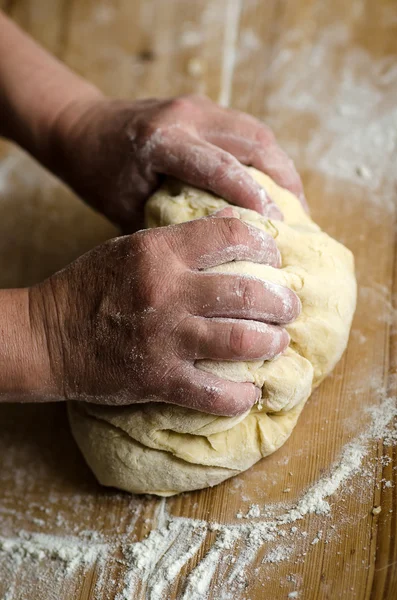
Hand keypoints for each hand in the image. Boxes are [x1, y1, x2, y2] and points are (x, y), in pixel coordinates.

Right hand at [30, 212, 299, 415]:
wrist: (47, 336)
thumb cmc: (90, 287)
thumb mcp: (131, 248)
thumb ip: (181, 239)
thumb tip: (234, 225)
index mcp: (159, 252)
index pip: (232, 235)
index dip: (265, 245)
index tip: (274, 259)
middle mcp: (167, 292)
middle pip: (248, 293)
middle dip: (282, 302)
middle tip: (289, 307)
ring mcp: (166, 339)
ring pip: (242, 341)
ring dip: (271, 343)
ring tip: (277, 342)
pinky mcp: (159, 379)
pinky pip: (215, 395)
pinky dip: (241, 396)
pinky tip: (250, 391)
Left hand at [51, 94, 306, 231]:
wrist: (84, 129)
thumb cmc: (101, 175)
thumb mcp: (127, 207)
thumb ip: (171, 224)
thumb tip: (217, 251)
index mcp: (162, 140)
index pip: (222, 168)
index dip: (256, 198)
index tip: (280, 229)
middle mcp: (185, 115)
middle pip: (253, 143)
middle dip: (284, 183)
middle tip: (300, 223)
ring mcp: (197, 105)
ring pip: (258, 134)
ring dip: (282, 170)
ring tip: (296, 208)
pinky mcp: (204, 106)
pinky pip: (248, 131)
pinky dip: (268, 159)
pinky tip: (275, 187)